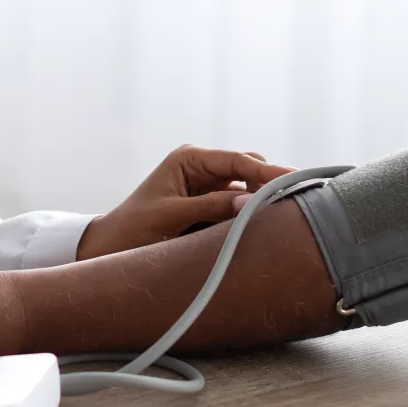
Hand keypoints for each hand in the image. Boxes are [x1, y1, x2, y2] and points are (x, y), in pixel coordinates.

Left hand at [74, 146, 293, 258]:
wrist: (111, 248)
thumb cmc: (133, 228)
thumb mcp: (172, 216)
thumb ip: (211, 207)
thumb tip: (250, 203)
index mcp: (189, 158)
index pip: (237, 160)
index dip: (267, 172)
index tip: (292, 180)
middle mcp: (202, 166)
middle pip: (249, 168)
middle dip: (269, 182)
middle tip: (296, 199)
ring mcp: (207, 185)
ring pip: (247, 187)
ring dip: (262, 198)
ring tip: (287, 212)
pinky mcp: (210, 204)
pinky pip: (239, 204)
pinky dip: (251, 212)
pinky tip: (266, 221)